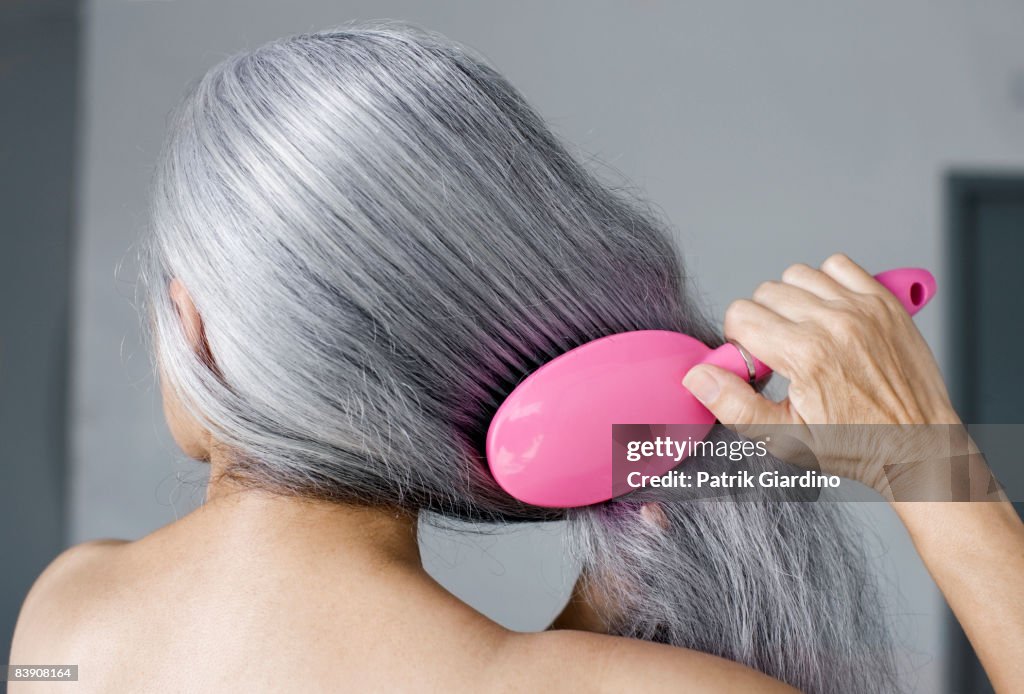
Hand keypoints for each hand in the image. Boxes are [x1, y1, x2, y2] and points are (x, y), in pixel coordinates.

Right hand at [682, 253, 965, 495]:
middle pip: (765, 292)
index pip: (740, 315)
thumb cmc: (856, 444)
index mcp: (804, 354)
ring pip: (797, 275)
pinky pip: (838, 265)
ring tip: (805, 333)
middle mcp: (833, 323)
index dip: (740, 341)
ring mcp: (861, 308)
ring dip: (792, 300)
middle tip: (782, 354)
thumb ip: (734, 404)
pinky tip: (829, 314)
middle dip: (763, 321)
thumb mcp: (785, 438)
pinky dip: (827, 282)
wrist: (918, 445)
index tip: (759, 364)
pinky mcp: (883, 301)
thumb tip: (697, 376)